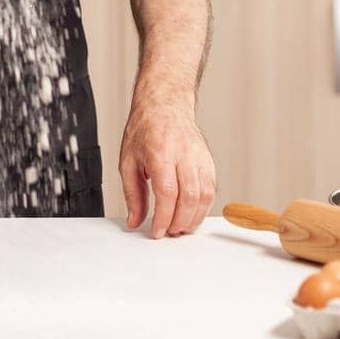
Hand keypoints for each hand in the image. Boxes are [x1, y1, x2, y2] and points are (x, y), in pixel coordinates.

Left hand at [119, 94, 215, 238]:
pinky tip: (192, 214)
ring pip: (205, 195)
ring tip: (180, 227)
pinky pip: (212, 189)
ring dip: (194, 218)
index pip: (167, 193)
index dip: (164, 217)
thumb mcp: (128, 160)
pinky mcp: (209, 160)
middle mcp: (183, 154)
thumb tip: (135, 221)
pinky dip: (204, 207)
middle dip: (179, 222)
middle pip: (188, 197)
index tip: (157, 231)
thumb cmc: (145, 130)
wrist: (164, 106)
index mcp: (160, 152)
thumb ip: (132, 194)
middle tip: (169, 232)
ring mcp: (199, 156)